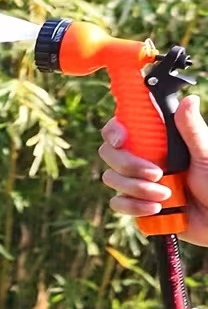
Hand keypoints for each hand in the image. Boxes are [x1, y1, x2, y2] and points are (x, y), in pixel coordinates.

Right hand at [99, 95, 207, 246]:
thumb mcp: (205, 155)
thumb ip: (192, 130)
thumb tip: (189, 99)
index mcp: (154, 142)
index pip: (120, 128)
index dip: (113, 131)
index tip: (121, 140)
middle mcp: (140, 158)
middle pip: (109, 153)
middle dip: (129, 166)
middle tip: (156, 174)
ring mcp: (134, 181)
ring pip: (112, 178)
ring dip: (137, 189)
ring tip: (166, 196)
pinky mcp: (134, 203)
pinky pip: (117, 203)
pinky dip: (134, 207)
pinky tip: (155, 209)